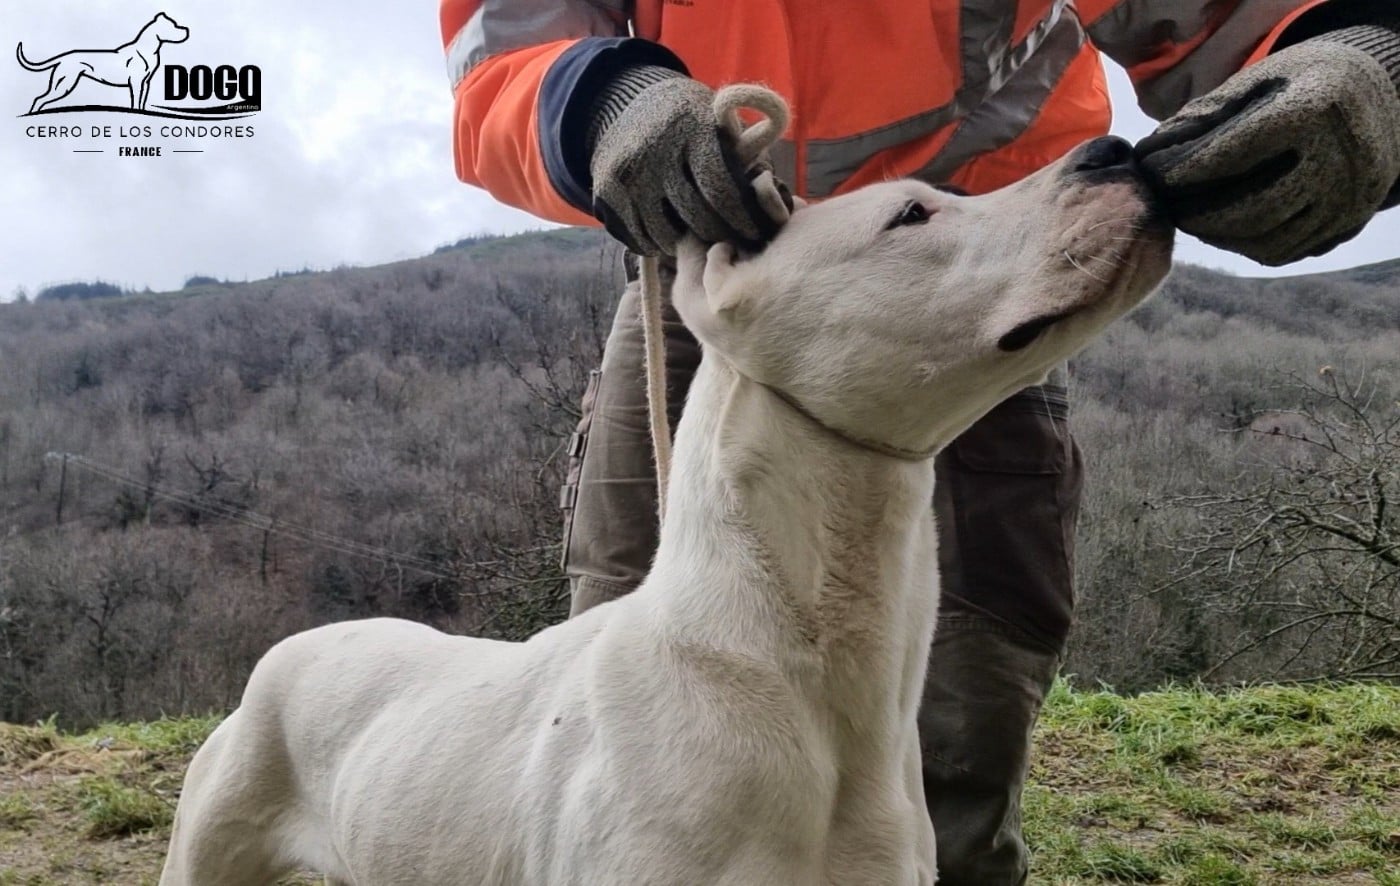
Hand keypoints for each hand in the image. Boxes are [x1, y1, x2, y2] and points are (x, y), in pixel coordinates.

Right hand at [589, 74, 787, 255]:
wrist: (625, 103)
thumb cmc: (689, 120)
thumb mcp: (717, 120)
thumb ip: (745, 149)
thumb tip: (768, 191)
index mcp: (692, 128)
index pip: (721, 187)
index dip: (741, 217)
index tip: (752, 233)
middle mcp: (657, 149)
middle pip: (696, 215)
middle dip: (718, 235)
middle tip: (729, 245)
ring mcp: (628, 171)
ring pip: (666, 234)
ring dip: (686, 245)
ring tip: (699, 243)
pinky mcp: (607, 189)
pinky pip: (637, 236)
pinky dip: (656, 245)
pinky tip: (669, 241)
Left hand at [1136, 37, 1399, 265]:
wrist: (1376, 96)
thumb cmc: (1298, 83)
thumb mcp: (1257, 80)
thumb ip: (1205, 114)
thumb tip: (1150, 156)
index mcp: (1314, 111)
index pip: (1234, 153)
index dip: (1184, 168)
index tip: (1150, 172)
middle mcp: (1339, 160)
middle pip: (1248, 206)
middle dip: (1193, 210)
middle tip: (1162, 202)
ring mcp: (1347, 198)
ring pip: (1264, 238)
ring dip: (1213, 233)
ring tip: (1184, 215)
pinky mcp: (1345, 225)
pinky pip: (1281, 251)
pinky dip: (1240, 244)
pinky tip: (1217, 227)